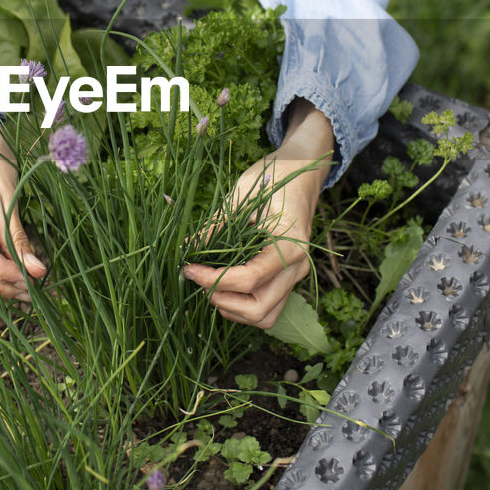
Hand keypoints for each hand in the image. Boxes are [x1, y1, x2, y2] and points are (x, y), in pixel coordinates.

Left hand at [183, 100, 333, 327]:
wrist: (301, 172)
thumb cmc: (274, 176)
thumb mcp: (242, 194)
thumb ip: (217, 226)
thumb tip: (188, 249)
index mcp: (290, 244)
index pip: (250, 279)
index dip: (214, 279)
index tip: (189, 267)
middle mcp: (298, 267)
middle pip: (259, 309)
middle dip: (222, 300)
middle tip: (198, 278)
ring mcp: (295, 276)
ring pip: (266, 317)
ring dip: (233, 309)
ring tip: (209, 285)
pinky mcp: (287, 278)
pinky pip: (268, 308)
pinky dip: (243, 307)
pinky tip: (223, 287)